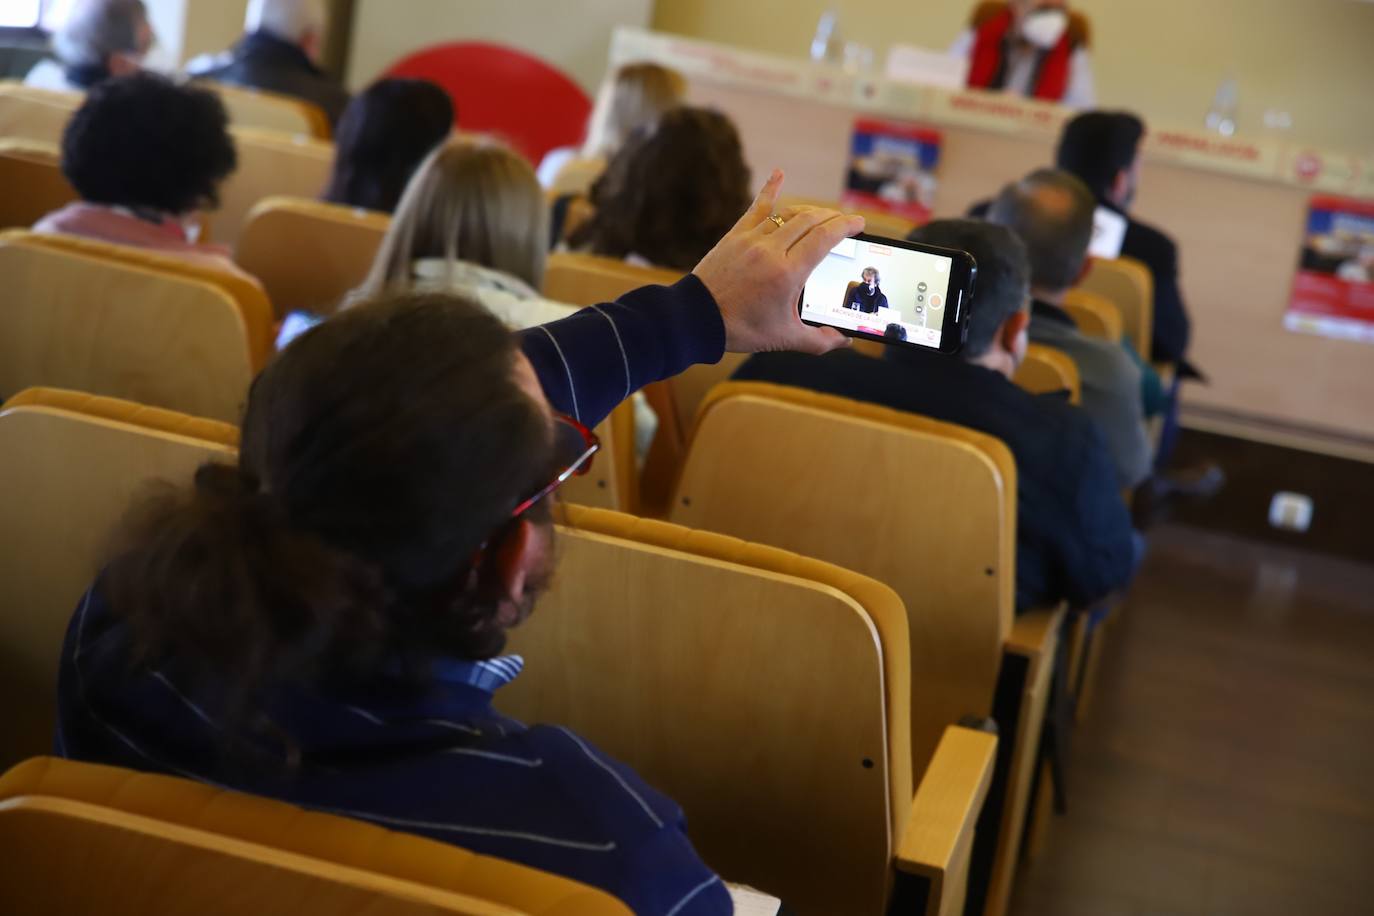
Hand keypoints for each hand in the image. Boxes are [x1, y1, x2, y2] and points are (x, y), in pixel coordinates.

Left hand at [693, 169, 863, 354]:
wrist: (696, 319)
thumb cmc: (741, 329)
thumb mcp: (785, 338)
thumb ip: (819, 340)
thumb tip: (845, 340)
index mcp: (787, 273)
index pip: (825, 238)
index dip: (846, 226)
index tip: (859, 223)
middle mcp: (771, 250)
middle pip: (811, 220)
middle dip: (833, 218)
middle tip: (846, 221)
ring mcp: (751, 239)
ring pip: (789, 213)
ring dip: (810, 211)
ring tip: (823, 216)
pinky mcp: (735, 235)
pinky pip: (757, 207)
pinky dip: (770, 189)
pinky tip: (779, 173)